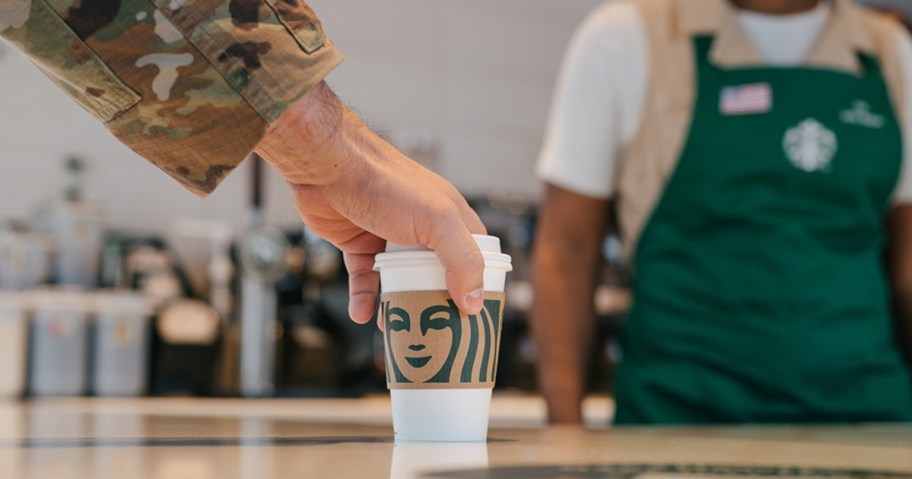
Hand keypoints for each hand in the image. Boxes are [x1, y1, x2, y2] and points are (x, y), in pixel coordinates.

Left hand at [256, 82, 486, 323]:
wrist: (328, 168)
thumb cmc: (387, 184)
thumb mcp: (437, 221)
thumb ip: (461, 260)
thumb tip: (474, 303)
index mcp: (450, 217)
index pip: (475, 255)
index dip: (479, 283)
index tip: (476, 315)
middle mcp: (422, 227)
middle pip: (437, 274)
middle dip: (437, 303)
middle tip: (439, 334)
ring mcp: (390, 236)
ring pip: (400, 280)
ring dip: (400, 304)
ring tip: (399, 332)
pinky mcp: (359, 243)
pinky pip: (365, 278)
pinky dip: (364, 298)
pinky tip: (362, 316)